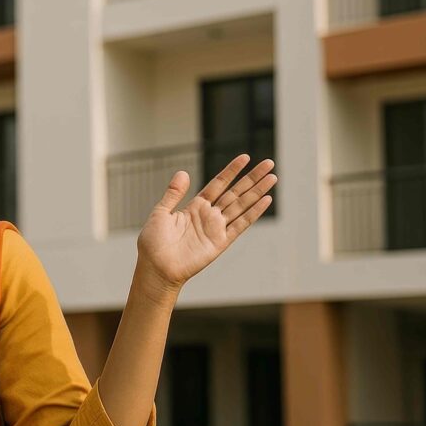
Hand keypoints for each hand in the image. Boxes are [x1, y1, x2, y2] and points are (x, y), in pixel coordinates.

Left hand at [135, 155, 275, 294]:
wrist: (156, 267)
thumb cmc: (153, 242)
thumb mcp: (161, 212)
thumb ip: (174, 193)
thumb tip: (183, 172)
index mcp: (195, 206)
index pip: (218, 184)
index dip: (232, 171)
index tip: (245, 157)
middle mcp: (209, 215)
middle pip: (235, 192)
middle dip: (252, 178)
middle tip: (269, 164)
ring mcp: (217, 228)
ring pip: (242, 205)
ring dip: (257, 191)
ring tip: (272, 177)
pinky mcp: (221, 242)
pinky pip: (241, 224)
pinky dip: (254, 213)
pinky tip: (266, 200)